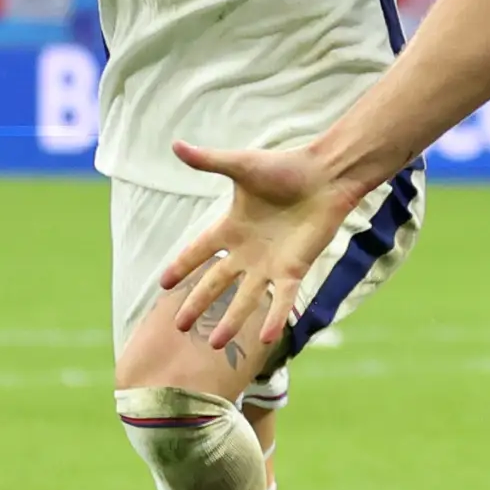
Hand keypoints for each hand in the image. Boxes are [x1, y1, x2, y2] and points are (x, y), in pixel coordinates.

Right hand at [159, 140, 368, 358]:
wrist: (325, 176)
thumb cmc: (286, 167)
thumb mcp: (241, 166)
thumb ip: (208, 161)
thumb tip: (175, 144)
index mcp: (231, 227)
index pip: (198, 251)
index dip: (182, 266)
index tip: (163, 285)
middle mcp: (247, 251)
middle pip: (215, 283)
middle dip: (197, 304)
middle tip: (179, 327)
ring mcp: (270, 263)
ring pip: (245, 299)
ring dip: (231, 322)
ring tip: (214, 345)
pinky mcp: (293, 269)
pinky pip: (282, 299)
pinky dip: (275, 318)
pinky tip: (268, 339)